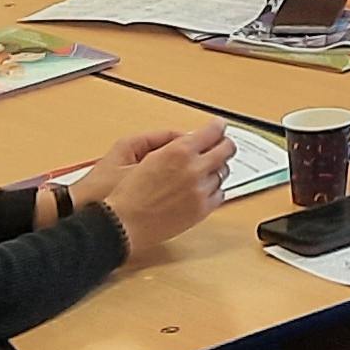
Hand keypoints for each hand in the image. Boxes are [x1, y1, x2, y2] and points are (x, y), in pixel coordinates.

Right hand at [74, 123, 233, 265]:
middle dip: (224, 145)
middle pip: (226, 149)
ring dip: (216, 169)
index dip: (217, 127)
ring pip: (223, 173)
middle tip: (222, 145)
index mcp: (179, 151)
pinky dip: (214, 190)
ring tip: (207, 170)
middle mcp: (194, 169)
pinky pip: (219, 194)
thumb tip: (190, 139)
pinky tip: (204, 189)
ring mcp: (200, 190)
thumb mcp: (147, 156)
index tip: (219, 127)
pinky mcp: (202, 210)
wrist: (123, 223)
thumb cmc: (129, 192)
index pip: (212, 131)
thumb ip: (173, 145)